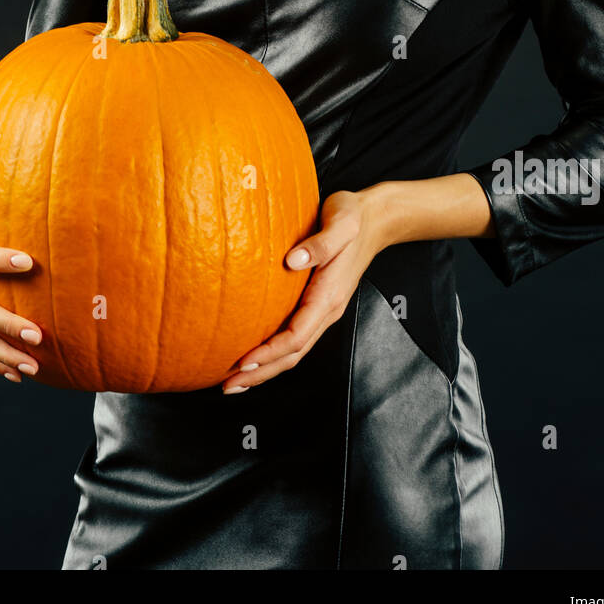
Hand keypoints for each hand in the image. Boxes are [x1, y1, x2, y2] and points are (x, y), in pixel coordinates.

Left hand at [219, 185, 391, 392]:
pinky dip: (274, 351)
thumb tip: (291, 261)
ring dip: (266, 368)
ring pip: (294, 350)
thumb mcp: (341, 223)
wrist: (375, 219)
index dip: (269, 352)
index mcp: (330, 295)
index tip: (242, 361)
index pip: (296, 336)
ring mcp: (324, 309)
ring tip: (236, 380)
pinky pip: (295, 336)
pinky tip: (256, 352)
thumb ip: (319, 243)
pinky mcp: (318, 303)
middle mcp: (328, 309)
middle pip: (293, 354)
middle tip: (228, 386)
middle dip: (261, 372)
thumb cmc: (353, 217)